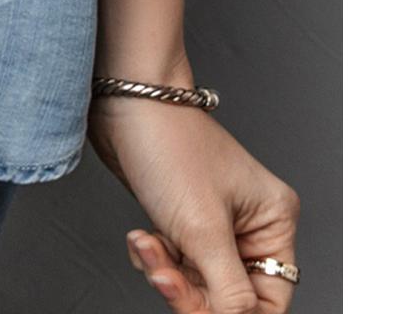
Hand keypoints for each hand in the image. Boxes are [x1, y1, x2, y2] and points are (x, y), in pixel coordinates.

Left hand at [87, 91, 300, 311]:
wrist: (123, 103)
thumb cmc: (169, 146)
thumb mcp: (203, 230)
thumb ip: (228, 292)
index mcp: (273, 222)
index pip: (269, 301)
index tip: (201, 313)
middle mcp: (249, 225)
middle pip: (229, 296)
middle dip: (190, 292)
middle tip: (162, 277)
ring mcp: (214, 222)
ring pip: (197, 282)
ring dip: (166, 273)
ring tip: (146, 244)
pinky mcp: (182, 220)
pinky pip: (175, 265)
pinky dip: (154, 259)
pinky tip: (140, 236)